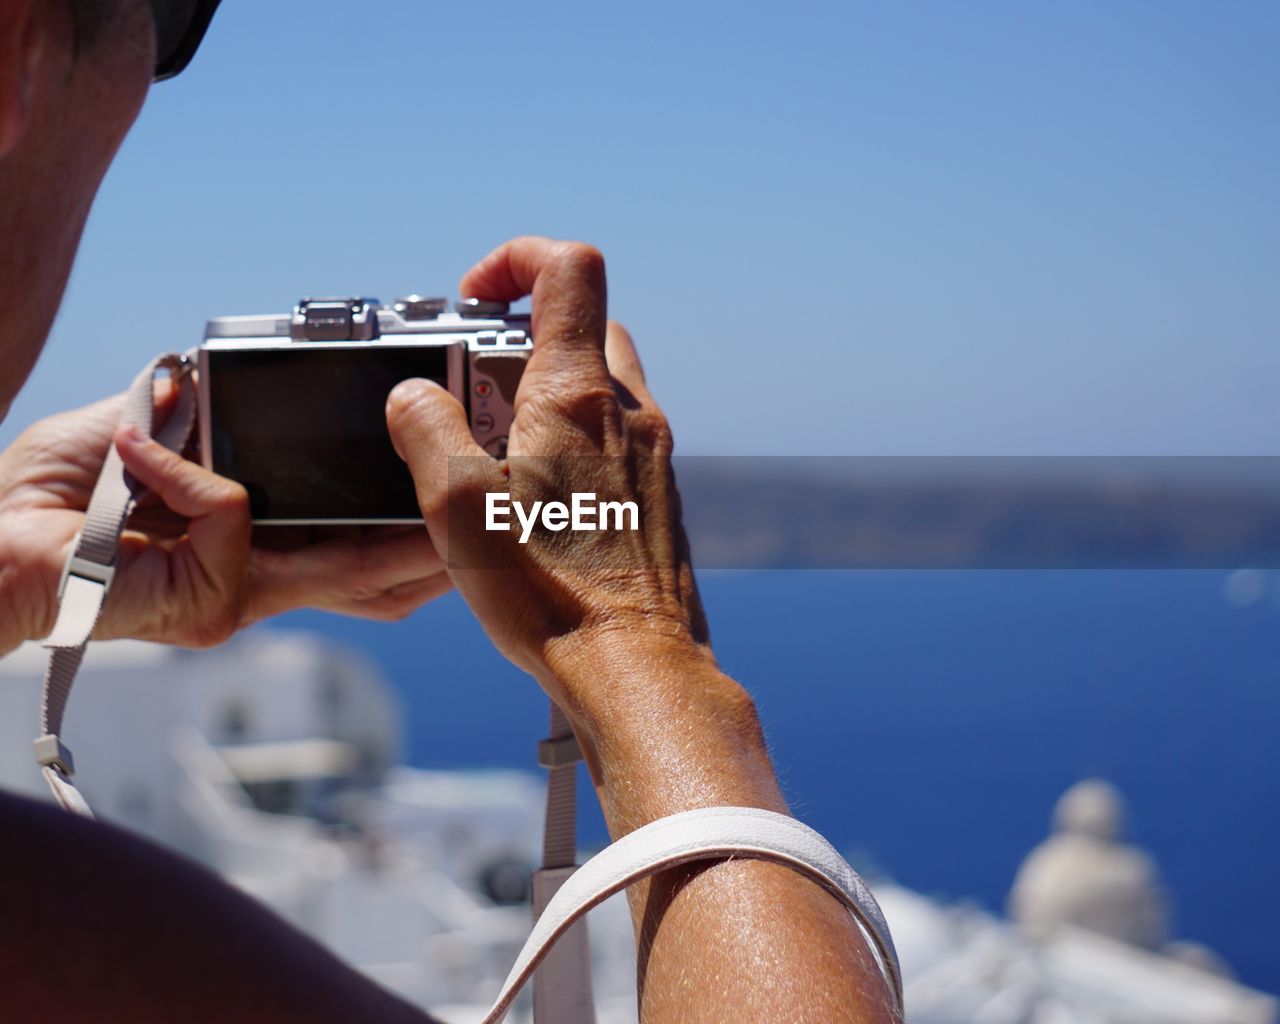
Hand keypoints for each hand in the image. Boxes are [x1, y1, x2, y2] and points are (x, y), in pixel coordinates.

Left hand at [0, 387, 451, 653]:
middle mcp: (248, 581)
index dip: (394, 532)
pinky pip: (234, 512)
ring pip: (344, 567)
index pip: (338, 547)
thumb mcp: (134, 435)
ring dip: (401, 540)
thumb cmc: (42, 500)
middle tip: (489, 524)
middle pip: (363, 574)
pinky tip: (135, 457)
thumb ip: (194, 419)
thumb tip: (220, 375)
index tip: (438, 502)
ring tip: (456, 521)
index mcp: (240, 547)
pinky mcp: (210, 596)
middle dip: (427, 551)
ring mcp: (234, 595)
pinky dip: (187, 471)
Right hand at [386, 237, 710, 720]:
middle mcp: (629, 415)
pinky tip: (538, 505)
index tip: (475, 298)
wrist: (635, 668)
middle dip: (524, 338)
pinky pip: (615, 442)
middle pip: (586, 326)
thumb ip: (425, 428)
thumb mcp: (456, 505)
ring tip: (497, 457)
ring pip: (602, 387)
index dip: (517, 260)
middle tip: (476, 390)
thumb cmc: (551, 595)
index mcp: (579, 396)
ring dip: (548, 396)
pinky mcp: (660, 498)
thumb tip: (413, 393)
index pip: (569, 270)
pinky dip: (574, 444)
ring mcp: (655, 457)